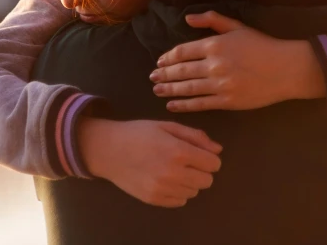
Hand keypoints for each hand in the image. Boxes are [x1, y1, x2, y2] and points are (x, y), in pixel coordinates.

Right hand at [78, 117, 221, 207]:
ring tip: (174, 169)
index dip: (210, 158)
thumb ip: (195, 136)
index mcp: (178, 151)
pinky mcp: (154, 199)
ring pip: (194, 192)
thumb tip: (217, 150)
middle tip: (187, 161)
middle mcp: (173, 173)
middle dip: (201, 170)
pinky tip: (166, 179)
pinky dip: (178, 192)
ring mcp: (162, 188)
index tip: (200, 154)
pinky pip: (180, 201)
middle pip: (207, 180)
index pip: (213, 164)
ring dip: (189, 181)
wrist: (108, 149)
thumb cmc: (139, 133)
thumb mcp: (167, 126)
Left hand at [150, 11, 325, 111]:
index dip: (168, 58)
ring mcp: (220, 85)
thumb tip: (187, 18)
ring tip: (157, 91)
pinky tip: (172, 105)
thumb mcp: (237, 26)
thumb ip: (211, 20)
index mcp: (215, 44)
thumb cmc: (261, 45)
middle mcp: (214, 65)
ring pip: (187, 88)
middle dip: (164, 75)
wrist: (285, 69)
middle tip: (152, 78)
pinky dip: (183, 105)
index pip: (183, 51)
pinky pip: (200, 104)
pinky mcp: (227, 102)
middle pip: (181, 71)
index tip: (159, 62)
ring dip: (169, 90)